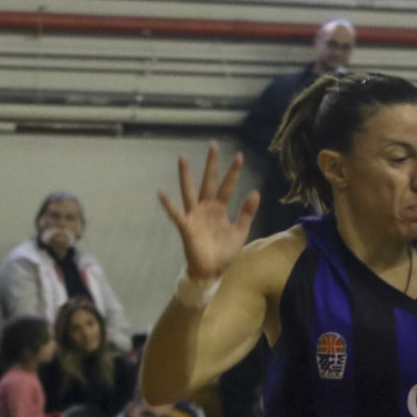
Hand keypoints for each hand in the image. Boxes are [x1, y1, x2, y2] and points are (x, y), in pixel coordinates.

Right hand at [157, 142, 258, 280]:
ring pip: (189, 191)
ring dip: (186, 176)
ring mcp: (194, 216)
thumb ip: (247, 213)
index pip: (228, 186)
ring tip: (182, 158)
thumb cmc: (224, 252)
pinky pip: (176, 214)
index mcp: (220, 209)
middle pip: (209, 182)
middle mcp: (206, 208)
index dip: (233, 172)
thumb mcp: (240, 231)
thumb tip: (255, 192)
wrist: (212, 271)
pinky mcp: (186, 227)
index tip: (239, 155)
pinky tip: (161, 192)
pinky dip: (168, 204)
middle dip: (211, 165)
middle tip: (213, 145)